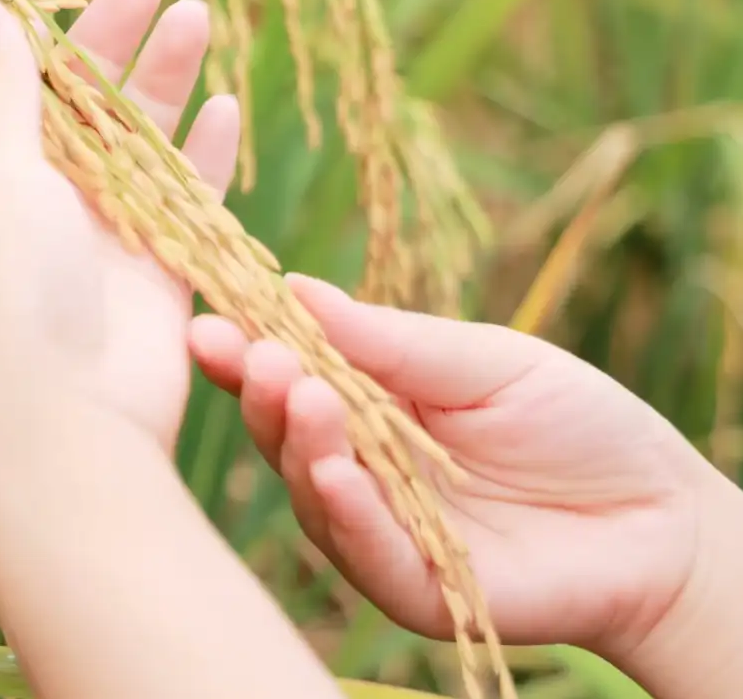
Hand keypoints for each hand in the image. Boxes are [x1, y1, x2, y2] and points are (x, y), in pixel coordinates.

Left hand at [0, 0, 239, 451]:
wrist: (61, 433)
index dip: (16, 38)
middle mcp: (11, 211)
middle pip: (62, 107)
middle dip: (105, 42)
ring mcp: (80, 245)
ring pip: (125, 146)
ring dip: (159, 83)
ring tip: (197, 12)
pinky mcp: (143, 279)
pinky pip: (174, 203)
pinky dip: (198, 156)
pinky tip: (224, 102)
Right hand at [189, 276, 728, 658]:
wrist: (663, 518)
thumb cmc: (577, 425)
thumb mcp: (486, 361)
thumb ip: (393, 340)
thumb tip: (295, 287)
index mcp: (365, 405)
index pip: (288, 374)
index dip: (246, 350)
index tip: (211, 319)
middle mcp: (356, 469)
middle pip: (283, 431)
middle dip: (261, 391)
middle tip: (255, 355)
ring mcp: (379, 530)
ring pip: (311, 489)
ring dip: (299, 442)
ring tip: (300, 395)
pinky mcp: (414, 587)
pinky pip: (365, 551)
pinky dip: (345, 511)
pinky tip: (332, 471)